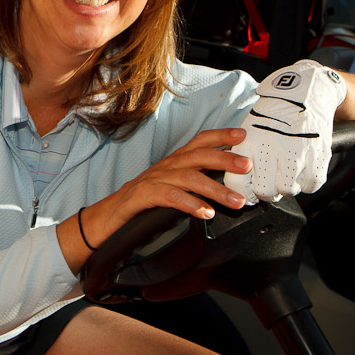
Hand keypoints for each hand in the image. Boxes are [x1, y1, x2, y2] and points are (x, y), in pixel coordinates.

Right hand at [70, 128, 249, 269]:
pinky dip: (189, 203)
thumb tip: (228, 187)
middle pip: (196, 156)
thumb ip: (194, 184)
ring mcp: (152, 180)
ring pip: (187, 178)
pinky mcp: (142, 197)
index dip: (220, 136)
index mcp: (172, 163)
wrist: (106, 218)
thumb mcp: (171, 188)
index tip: (243, 135)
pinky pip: (168, 197)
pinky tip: (204, 212)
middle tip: (247, 165)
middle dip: (224, 158)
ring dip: (214, 188)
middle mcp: (164, 167)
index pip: (198, 142)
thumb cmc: (142, 204)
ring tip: (235, 201)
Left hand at [226, 60, 347, 203]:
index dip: (243, 193)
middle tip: (270, 186)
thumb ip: (241, 155)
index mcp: (249, 144)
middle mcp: (270, 150)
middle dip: (266, 192)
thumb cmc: (272, 117)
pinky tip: (303, 172)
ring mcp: (296, 153)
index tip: (248, 193)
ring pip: (288, 190)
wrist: (302, 95)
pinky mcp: (317, 155)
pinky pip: (311, 185)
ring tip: (286, 175)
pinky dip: (307, 183)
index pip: (238, 183)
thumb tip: (238, 184)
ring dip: (287, 187)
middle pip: (265, 191)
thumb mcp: (247, 132)